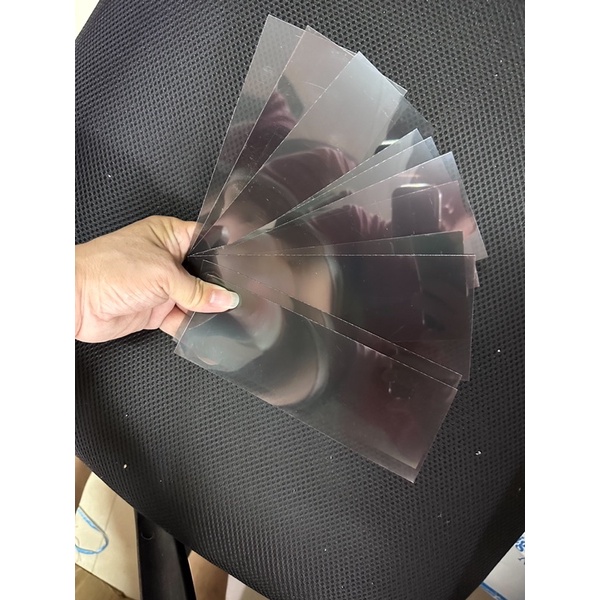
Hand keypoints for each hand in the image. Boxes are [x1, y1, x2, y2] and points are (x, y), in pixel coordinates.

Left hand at [75, 216, 239, 342]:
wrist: (73, 300)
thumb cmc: (108, 270)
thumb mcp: (163, 274)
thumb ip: (197, 290)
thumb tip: (226, 299)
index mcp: (170, 235)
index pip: (207, 242)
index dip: (226, 256)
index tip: (247, 270)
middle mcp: (168, 259)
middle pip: (204, 274)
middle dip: (220, 288)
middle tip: (243, 298)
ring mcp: (162, 286)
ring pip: (196, 299)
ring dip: (208, 310)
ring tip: (231, 319)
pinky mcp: (156, 310)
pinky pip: (182, 320)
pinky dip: (193, 328)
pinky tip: (207, 334)